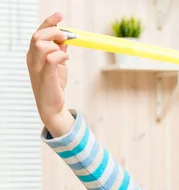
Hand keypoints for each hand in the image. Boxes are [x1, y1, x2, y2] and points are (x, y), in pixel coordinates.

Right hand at [26, 12, 73, 136]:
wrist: (53, 106)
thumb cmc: (54, 85)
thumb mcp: (59, 65)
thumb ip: (60, 51)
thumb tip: (65, 38)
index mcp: (34, 54)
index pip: (38, 33)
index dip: (49, 22)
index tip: (60, 15)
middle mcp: (32, 59)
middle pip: (37, 36)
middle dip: (53, 31)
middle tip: (67, 36)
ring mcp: (37, 68)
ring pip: (41, 45)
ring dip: (56, 44)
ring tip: (65, 51)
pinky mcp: (45, 77)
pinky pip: (51, 59)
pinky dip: (60, 55)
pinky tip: (67, 59)